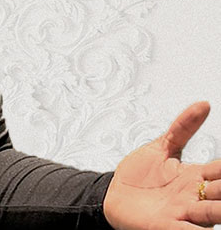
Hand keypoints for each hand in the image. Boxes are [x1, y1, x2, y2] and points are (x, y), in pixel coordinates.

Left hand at [103, 101, 220, 229]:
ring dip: (220, 211)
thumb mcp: (162, 147)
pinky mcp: (166, 226)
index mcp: (196, 177)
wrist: (112, 196)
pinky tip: (207, 229)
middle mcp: (194, 196)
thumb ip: (182, 127)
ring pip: (211, 213)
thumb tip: (204, 104)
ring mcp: (182, 212)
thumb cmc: (139, 175)